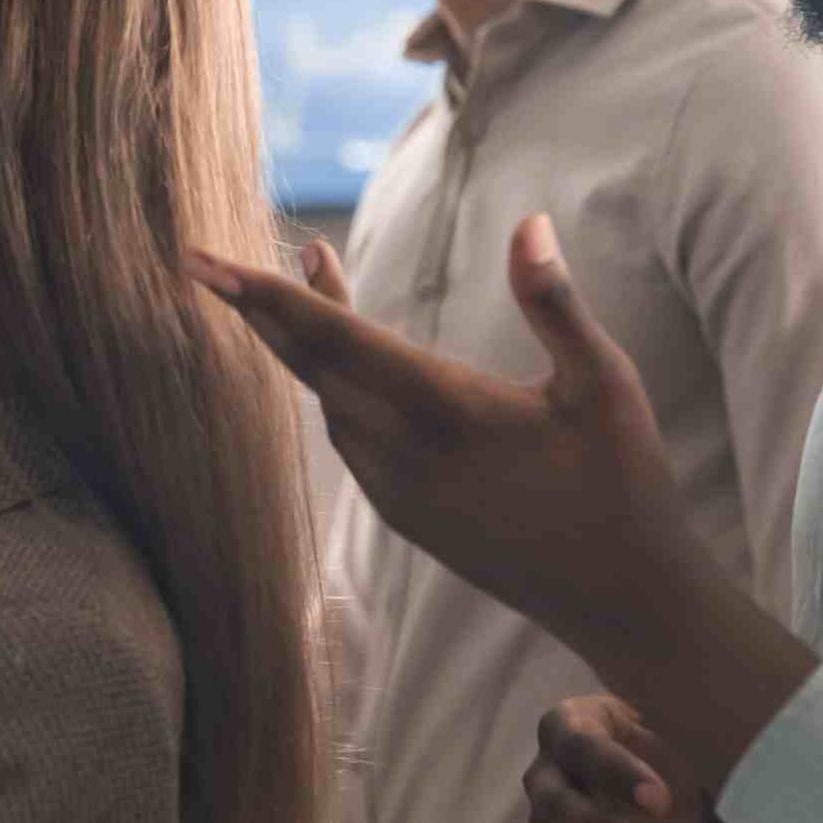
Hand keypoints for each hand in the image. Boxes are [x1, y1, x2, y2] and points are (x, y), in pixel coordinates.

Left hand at [189, 215, 694, 640]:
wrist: (619, 598)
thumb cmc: (623, 481)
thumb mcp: (605, 384)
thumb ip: (555, 303)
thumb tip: (530, 224)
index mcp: (448, 413)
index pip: (335, 339)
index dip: (264, 295)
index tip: (199, 261)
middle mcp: (406, 457)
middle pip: (310, 368)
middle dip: (258, 310)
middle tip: (206, 262)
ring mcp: (399, 494)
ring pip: (327, 404)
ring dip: (304, 342)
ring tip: (309, 273)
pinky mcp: (406, 517)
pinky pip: (348, 439)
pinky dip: (331, 388)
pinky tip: (343, 356)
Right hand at [528, 696, 747, 822]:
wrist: (655, 771)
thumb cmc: (661, 737)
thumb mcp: (668, 718)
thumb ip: (682, 720)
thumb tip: (717, 724)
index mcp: (567, 725)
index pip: (582, 748)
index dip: (619, 776)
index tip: (664, 802)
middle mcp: (545, 778)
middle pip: (562, 812)